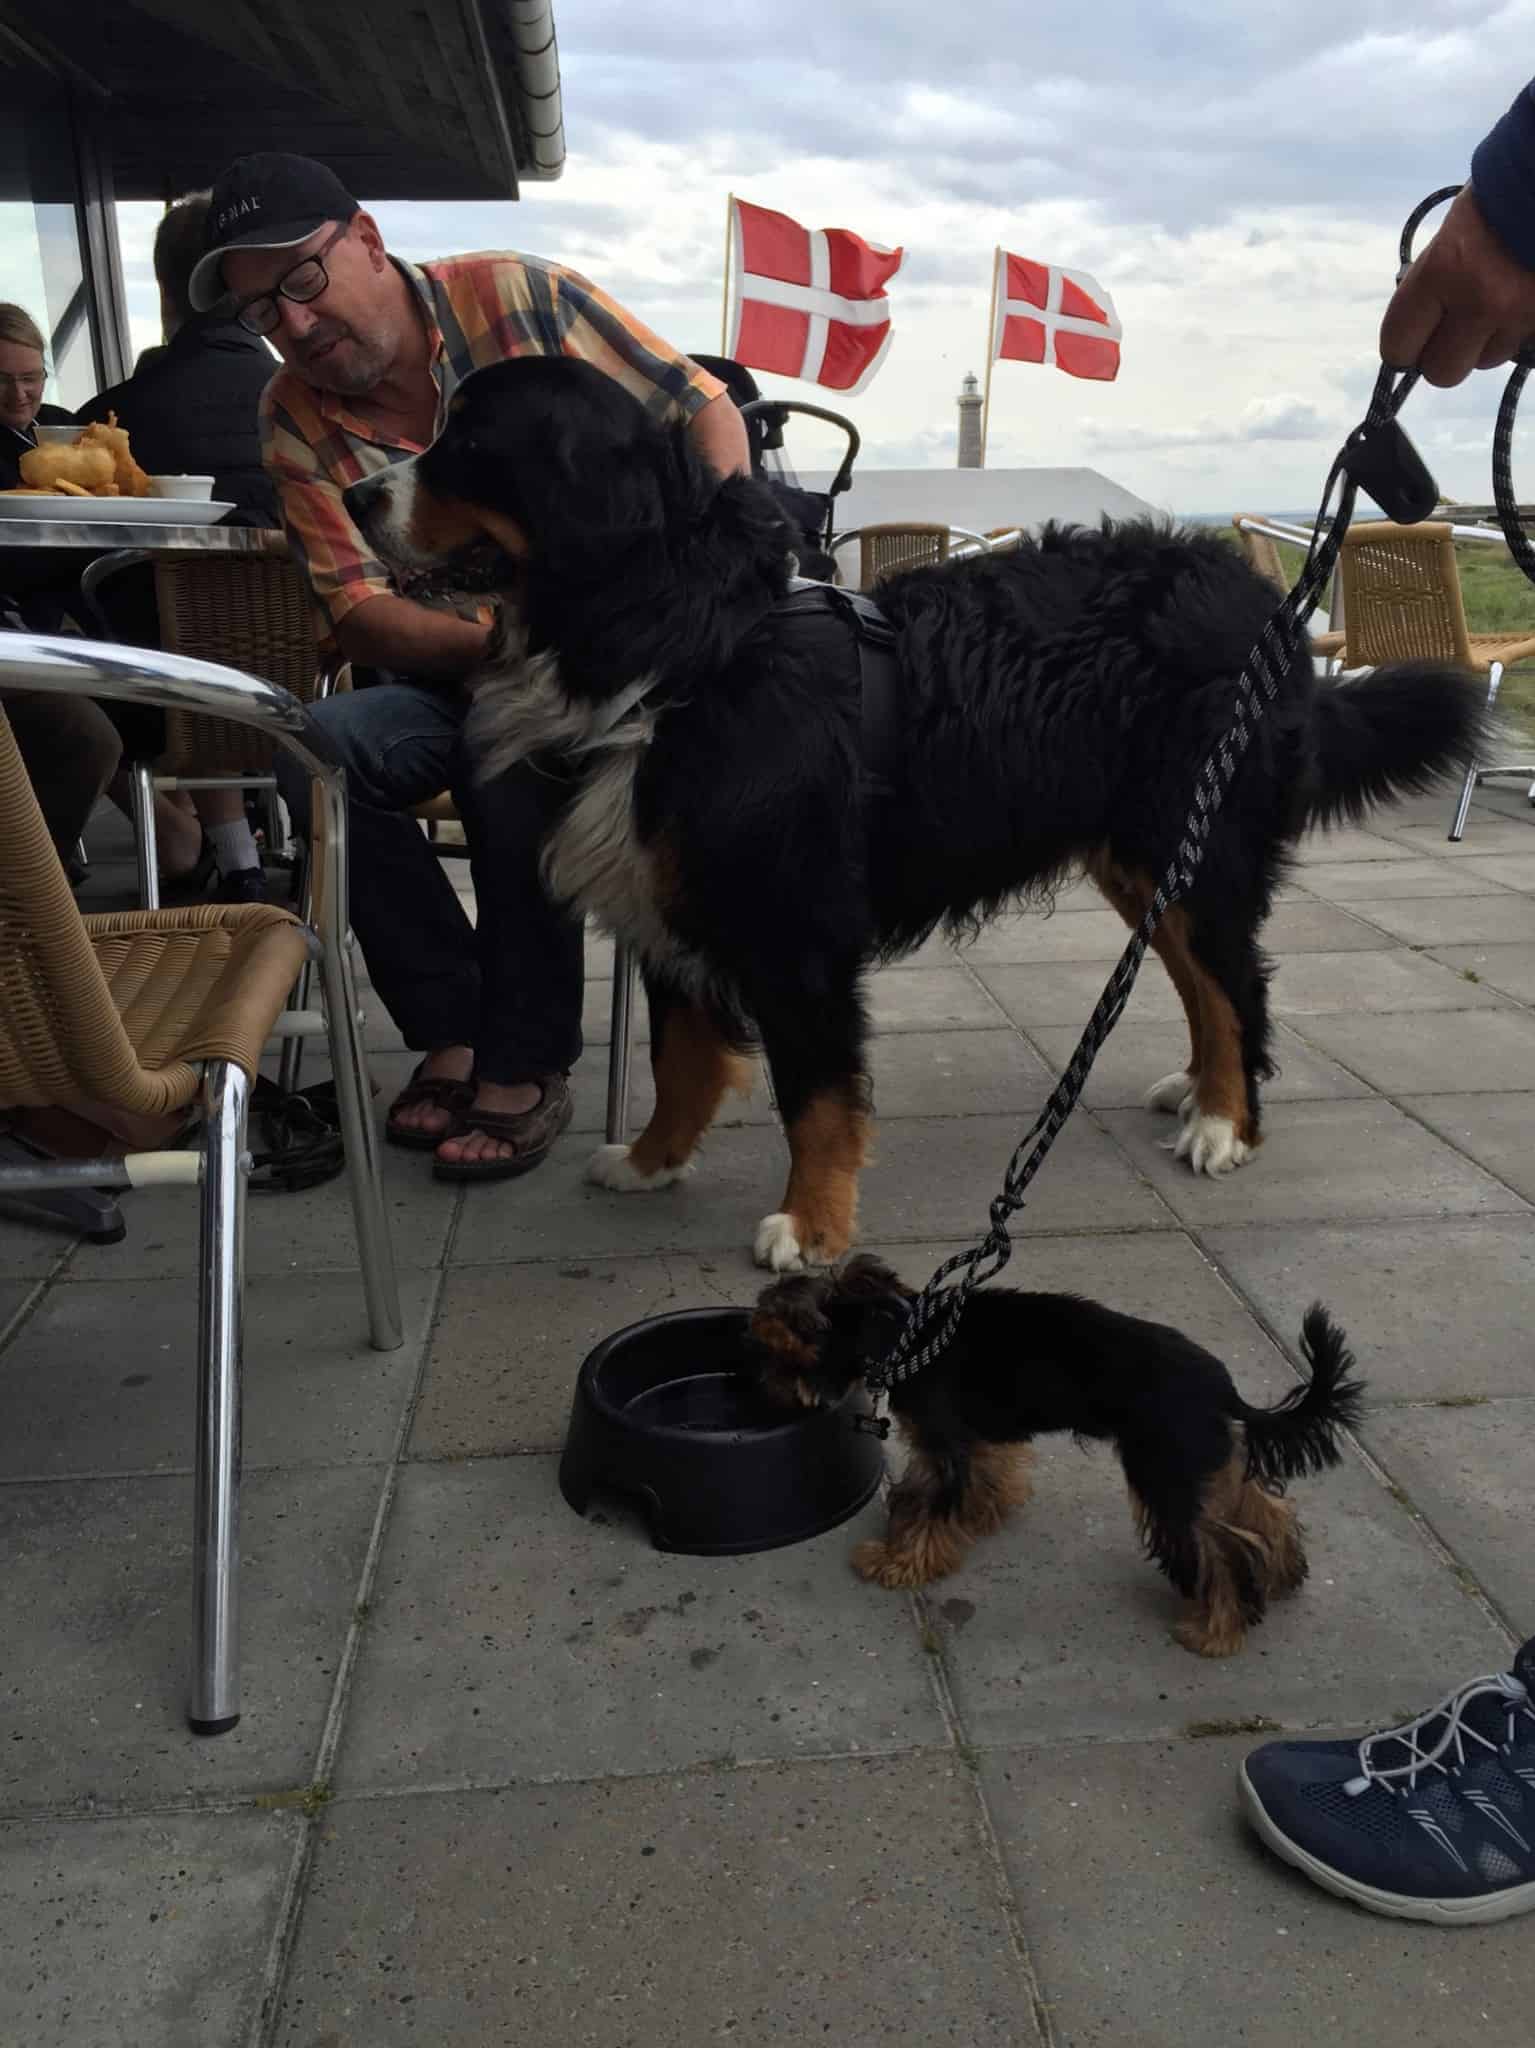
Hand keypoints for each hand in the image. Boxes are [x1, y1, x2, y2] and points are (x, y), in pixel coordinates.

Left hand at [1381, 184, 1534, 386]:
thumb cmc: (1502, 194)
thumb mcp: (1454, 230)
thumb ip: (1433, 279)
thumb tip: (1419, 323)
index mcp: (1443, 269)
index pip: (1398, 346)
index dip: (1404, 347)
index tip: (1412, 341)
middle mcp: (1480, 300)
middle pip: (1442, 373)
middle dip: (1445, 355)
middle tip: (1454, 330)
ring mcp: (1521, 314)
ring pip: (1486, 361)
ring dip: (1487, 341)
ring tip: (1500, 301)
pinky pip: (1521, 347)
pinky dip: (1518, 332)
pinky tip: (1521, 301)